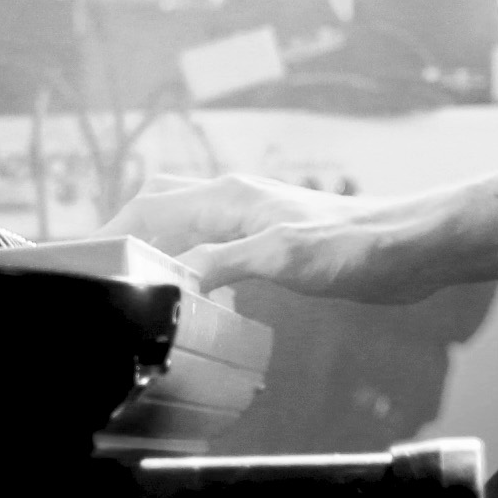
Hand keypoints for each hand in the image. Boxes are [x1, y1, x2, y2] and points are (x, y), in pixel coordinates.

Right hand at [94, 171, 464, 305]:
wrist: (411, 247)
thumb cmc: (355, 244)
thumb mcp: (281, 258)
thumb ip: (221, 263)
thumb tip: (171, 278)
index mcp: (228, 198)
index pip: (149, 208)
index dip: (113, 233)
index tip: (87, 262)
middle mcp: (235, 201)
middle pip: (161, 203)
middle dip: (129, 231)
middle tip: (111, 271)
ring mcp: (255, 219)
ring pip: (189, 223)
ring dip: (163, 247)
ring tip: (147, 284)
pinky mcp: (275, 240)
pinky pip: (218, 246)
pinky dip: (198, 265)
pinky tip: (210, 298)